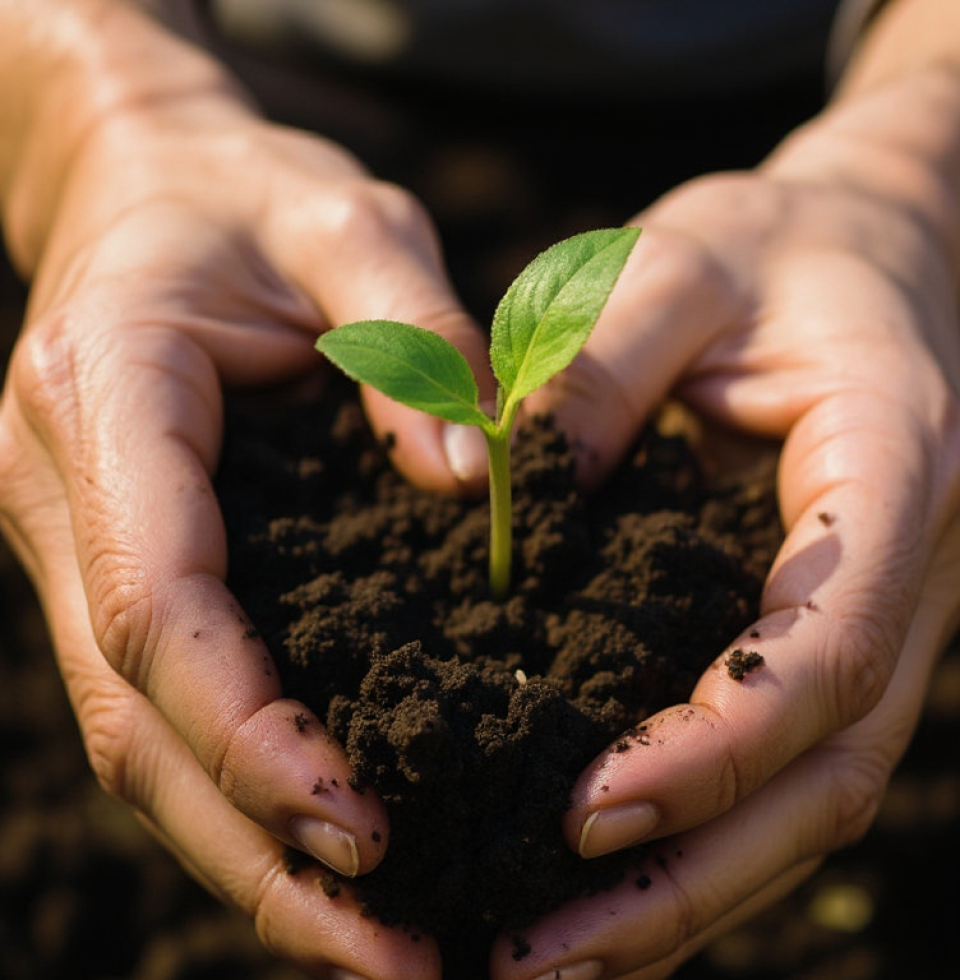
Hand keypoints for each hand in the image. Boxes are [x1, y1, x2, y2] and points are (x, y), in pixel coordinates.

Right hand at [0, 11, 487, 976]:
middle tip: (392, 951)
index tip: (366, 824)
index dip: (247, 731)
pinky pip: (174, 705)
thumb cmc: (251, 196)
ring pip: (143, 738)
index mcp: (101, 396)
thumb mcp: (349, 223)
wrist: (154, 185)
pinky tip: (333, 849)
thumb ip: (418, 340)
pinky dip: (245, 792)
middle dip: (253, 846)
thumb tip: (484, 492)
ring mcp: (83, 539)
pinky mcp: (127, 561)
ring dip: (248, 853)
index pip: (153, 605)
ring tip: (377, 944)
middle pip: (137, 718)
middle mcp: (70, 493)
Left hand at [491, 65, 959, 978]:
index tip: (591, 811)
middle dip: (694, 877)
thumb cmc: (772, 249)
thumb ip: (594, 364)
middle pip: (825, 771)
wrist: (862, 248)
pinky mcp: (821, 632)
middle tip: (545, 954)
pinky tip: (601, 883)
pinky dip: (698, 840)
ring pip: (811, 797)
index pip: (830, 648)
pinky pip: (777, 762)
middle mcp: (902, 572)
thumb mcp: (674, 265)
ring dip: (693, 893)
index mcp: (889, 472)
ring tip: (555, 960)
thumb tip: (503, 492)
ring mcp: (873, 617)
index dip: (720, 745)